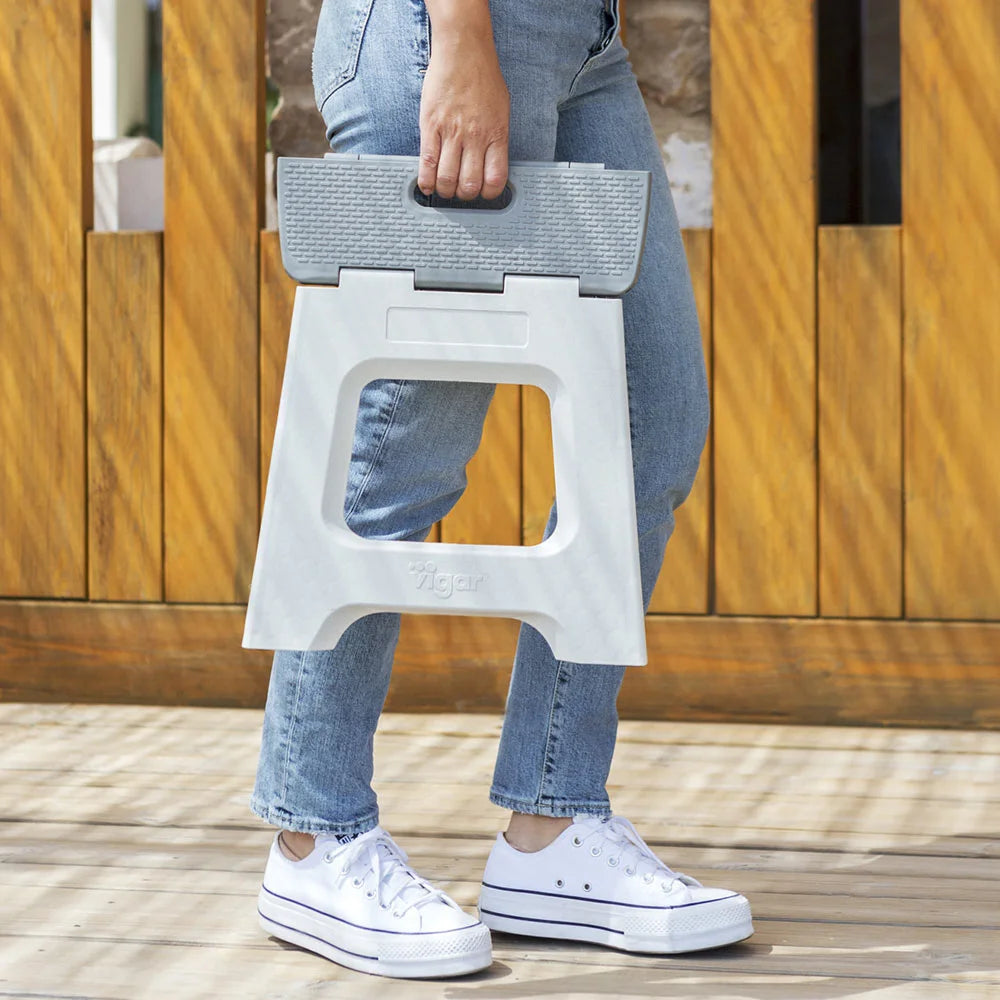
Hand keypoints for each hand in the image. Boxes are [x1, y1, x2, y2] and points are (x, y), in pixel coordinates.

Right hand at [417, 18, 509, 200]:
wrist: (463, 49)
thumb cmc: (483, 77)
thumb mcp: (501, 110)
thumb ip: (496, 138)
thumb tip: (490, 164)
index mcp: (496, 135)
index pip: (495, 180)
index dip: (488, 194)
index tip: (482, 192)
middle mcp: (475, 137)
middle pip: (469, 185)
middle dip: (463, 195)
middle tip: (459, 190)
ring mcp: (452, 132)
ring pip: (446, 178)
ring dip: (444, 189)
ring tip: (443, 186)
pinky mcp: (431, 125)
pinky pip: (427, 162)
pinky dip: (425, 180)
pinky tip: (426, 183)